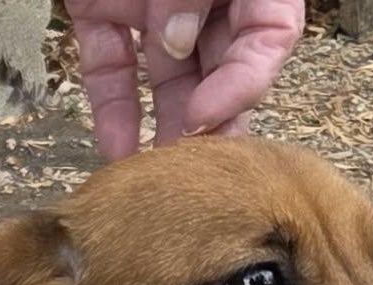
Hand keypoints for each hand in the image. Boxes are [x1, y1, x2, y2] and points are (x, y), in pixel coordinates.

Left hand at [64, 0, 304, 160]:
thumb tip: (177, 43)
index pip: (270, 35)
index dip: (244, 82)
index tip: (209, 115)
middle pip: (221, 66)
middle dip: (211, 123)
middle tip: (196, 172)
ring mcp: (154, 2)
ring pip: (168, 80)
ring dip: (165, 133)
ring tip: (160, 179)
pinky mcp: (101, 12)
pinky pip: (110, 72)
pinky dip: (111, 114)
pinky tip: (117, 156)